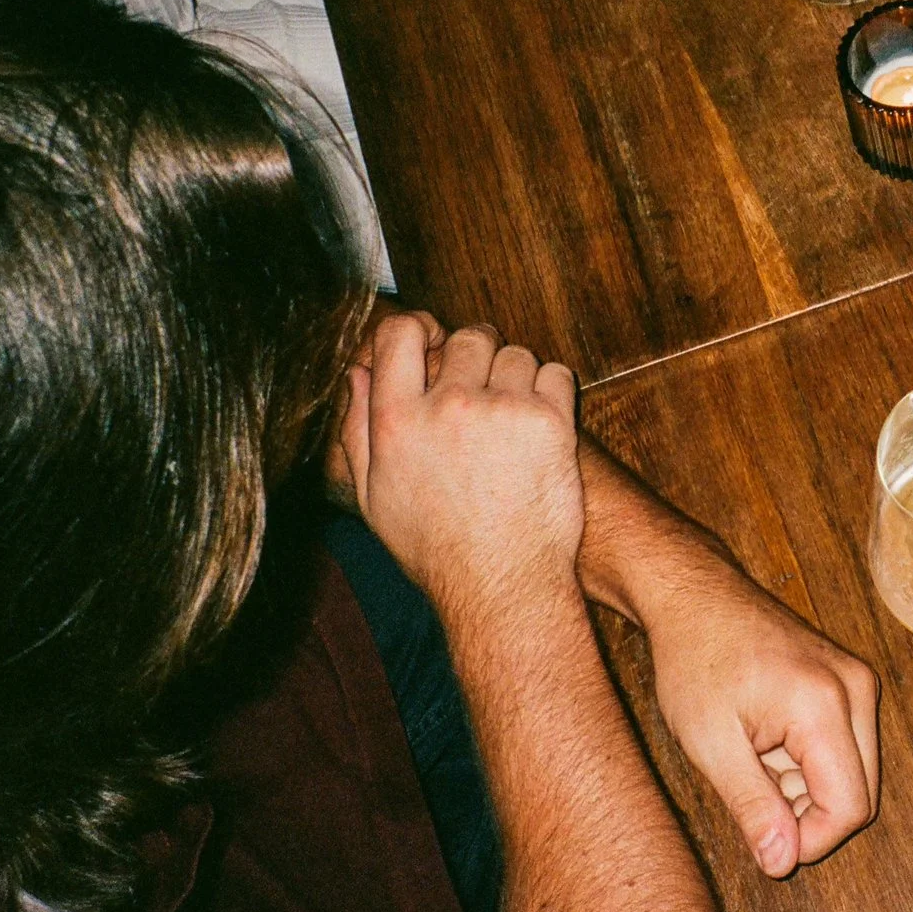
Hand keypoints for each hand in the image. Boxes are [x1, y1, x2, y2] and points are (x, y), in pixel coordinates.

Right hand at [339, 313, 583, 604]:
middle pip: (467, 336)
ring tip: (511, 417)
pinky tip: (539, 423)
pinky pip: (555, 373)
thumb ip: (358, 428)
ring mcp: (503, 410)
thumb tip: (358, 371)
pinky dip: (550, 391)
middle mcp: (448, 407)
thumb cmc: (434, 546)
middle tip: (483, 388)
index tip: (432, 341)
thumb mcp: (372, 495)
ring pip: (514, 353)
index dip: (418, 328)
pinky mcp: (550, 421)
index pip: (400, 331)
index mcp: (397, 420)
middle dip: (476, 355)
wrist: (501, 583)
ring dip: (515, 377)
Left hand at [644, 562, 879, 877]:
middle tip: (751, 791)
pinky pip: (846, 748)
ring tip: (753, 758)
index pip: (850, 808)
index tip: (763, 838)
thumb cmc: (694, 660)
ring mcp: (858, 682)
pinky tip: (766, 742)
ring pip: (854, 775)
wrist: (695, 596)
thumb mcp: (709, 743)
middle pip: (861, 796)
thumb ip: (751, 806)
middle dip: (808, 813)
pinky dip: (808, 763)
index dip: (809, 840)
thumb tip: (783, 863)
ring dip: (805, 788)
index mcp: (824, 705)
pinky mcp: (849, 682)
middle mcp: (856, 690)